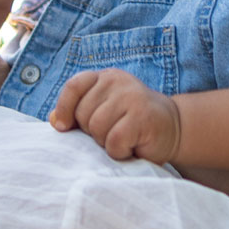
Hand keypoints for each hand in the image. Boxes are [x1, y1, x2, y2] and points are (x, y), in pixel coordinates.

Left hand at [50, 69, 184, 163]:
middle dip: (92, 132)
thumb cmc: (132, 124)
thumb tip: (54, 121)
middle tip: (112, 133)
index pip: (74, 86)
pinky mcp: (143, 116)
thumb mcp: (102, 114)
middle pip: (83, 114)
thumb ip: (77, 114)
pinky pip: (114, 141)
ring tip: (124, 139)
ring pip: (97, 128)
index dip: (64, 108)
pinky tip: (132, 146)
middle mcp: (118, 82)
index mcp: (105, 78)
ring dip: (106, 143)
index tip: (63, 127)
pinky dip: (120, 151)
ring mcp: (132, 96)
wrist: (173, 129)